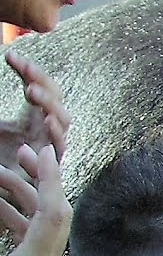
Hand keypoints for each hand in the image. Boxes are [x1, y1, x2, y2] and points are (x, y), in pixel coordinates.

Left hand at [0, 50, 69, 169]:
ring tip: (32, 91)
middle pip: (57, 100)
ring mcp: (49, 150)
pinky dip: (56, 134)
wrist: (1, 199)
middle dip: (44, 82)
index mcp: (32, 120)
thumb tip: (2, 68)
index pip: (40, 89)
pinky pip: (60, 149)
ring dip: (50, 105)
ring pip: (63, 121)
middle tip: (26, 70)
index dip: (30, 71)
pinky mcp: (50, 169)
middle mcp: (45, 133)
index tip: (11, 56)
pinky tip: (47, 120)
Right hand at [0, 143, 69, 255]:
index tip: (45, 150)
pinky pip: (28, 237)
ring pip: (39, 224)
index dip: (50, 178)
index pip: (52, 215)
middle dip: (38, 180)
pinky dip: (13, 215)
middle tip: (20, 152)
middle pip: (53, 216)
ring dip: (19, 195)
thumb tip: (1, 177)